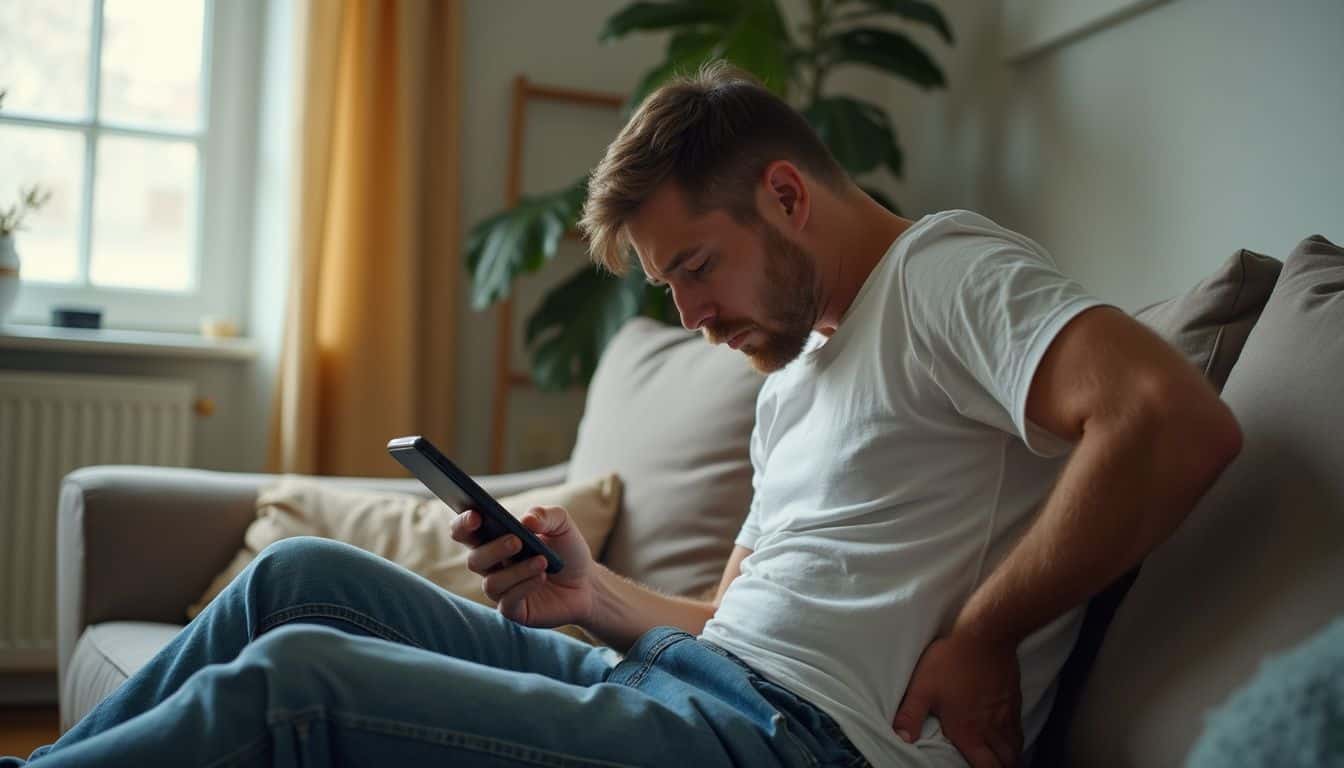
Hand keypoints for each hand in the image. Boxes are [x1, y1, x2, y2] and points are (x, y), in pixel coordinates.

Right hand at [449, 505, 595, 627]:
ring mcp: (502, 590)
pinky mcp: (514, 610)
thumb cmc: (567, 550)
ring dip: (517, 571)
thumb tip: (526, 520)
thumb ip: (545, 515)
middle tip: (516, 540)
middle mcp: (492, 566)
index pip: (466, 532)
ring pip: (491, 583)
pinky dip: (524, 586)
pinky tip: (541, 577)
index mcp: (494, 540)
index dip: (463, 524)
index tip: (475, 515)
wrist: (587, 583)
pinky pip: (507, 602)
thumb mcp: (561, 525)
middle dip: (493, 549)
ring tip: (542, 561)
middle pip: (474, 559)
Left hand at [892, 632, 1023, 767]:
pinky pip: (1019, 728)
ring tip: (1000, 757)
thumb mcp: (922, 688)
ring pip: (1016, 747)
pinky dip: (1015, 738)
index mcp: (969, 731)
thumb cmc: (952, 661)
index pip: (986, 767)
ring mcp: (1007, 714)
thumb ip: (910, 715)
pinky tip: (1008, 734)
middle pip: (1006, 761)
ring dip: (1009, 756)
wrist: (986, 635)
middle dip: (1000, 767)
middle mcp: (992, 728)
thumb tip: (901, 738)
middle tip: (991, 765)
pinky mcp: (1015, 700)